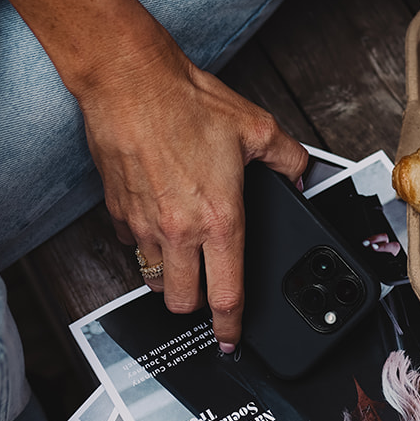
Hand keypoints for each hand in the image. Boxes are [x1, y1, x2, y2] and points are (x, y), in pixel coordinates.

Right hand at [76, 30, 306, 342]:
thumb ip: (289, 159)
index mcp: (220, 219)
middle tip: (207, 288)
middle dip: (197, 304)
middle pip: (183, 302)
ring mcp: (144, 225)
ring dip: (170, 276)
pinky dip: (145, 243)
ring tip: (184, 256)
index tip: (231, 337)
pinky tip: (159, 220)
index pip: (226, 294)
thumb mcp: (258, 127)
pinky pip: (133, 245)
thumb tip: (302, 176)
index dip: (230, 325)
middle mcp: (180, 231)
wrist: (130, 83)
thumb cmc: (187, 103)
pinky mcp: (118, 212)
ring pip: (155, 278)